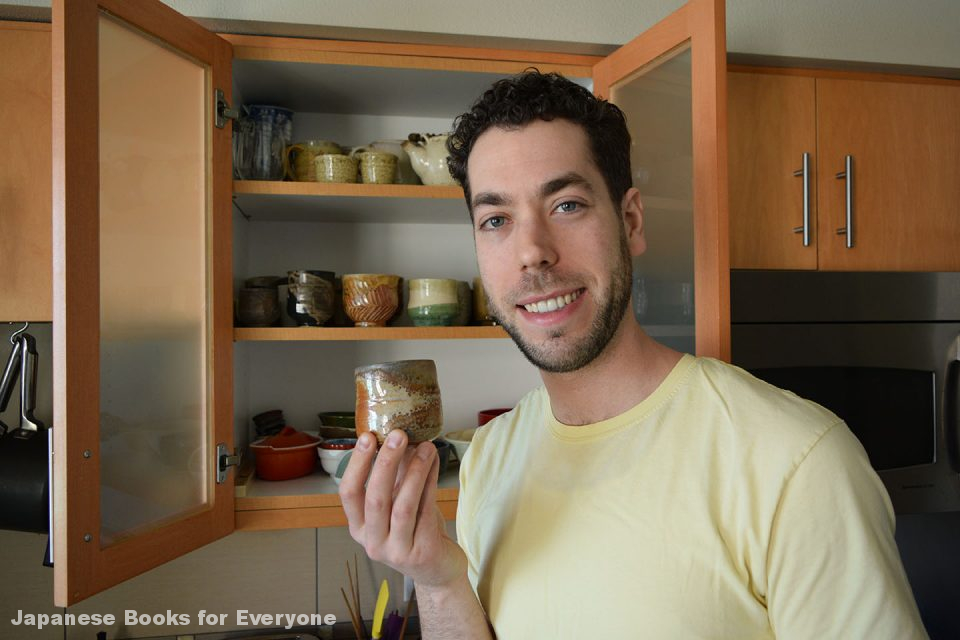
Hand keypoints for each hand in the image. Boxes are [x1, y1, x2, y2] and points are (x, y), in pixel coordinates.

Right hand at [339, 429, 466, 588]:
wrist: (438, 569)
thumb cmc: (415, 531)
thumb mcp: (399, 502)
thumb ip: (396, 475)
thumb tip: (397, 436)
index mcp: (359, 527)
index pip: (348, 493)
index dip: (357, 464)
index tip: (367, 436)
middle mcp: (372, 541)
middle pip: (375, 498)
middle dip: (386, 462)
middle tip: (398, 435)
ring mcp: (395, 551)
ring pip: (402, 506)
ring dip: (414, 471)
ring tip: (425, 447)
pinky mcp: (421, 553)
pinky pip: (425, 511)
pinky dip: (430, 483)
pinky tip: (434, 463)